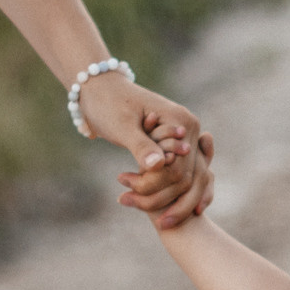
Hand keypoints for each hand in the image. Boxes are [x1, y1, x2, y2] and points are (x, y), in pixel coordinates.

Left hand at [79, 75, 211, 224]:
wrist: (99, 88)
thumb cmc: (108, 103)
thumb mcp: (122, 126)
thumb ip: (141, 145)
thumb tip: (159, 165)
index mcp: (183, 121)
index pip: (179, 168)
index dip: (157, 186)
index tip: (128, 192)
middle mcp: (190, 130)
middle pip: (185, 177)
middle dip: (161, 198)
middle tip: (126, 202)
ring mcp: (185, 138)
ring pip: (183, 180)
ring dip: (160, 196)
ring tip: (126, 199)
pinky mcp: (175, 144)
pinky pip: (175, 174)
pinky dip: (160, 189)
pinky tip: (137, 195)